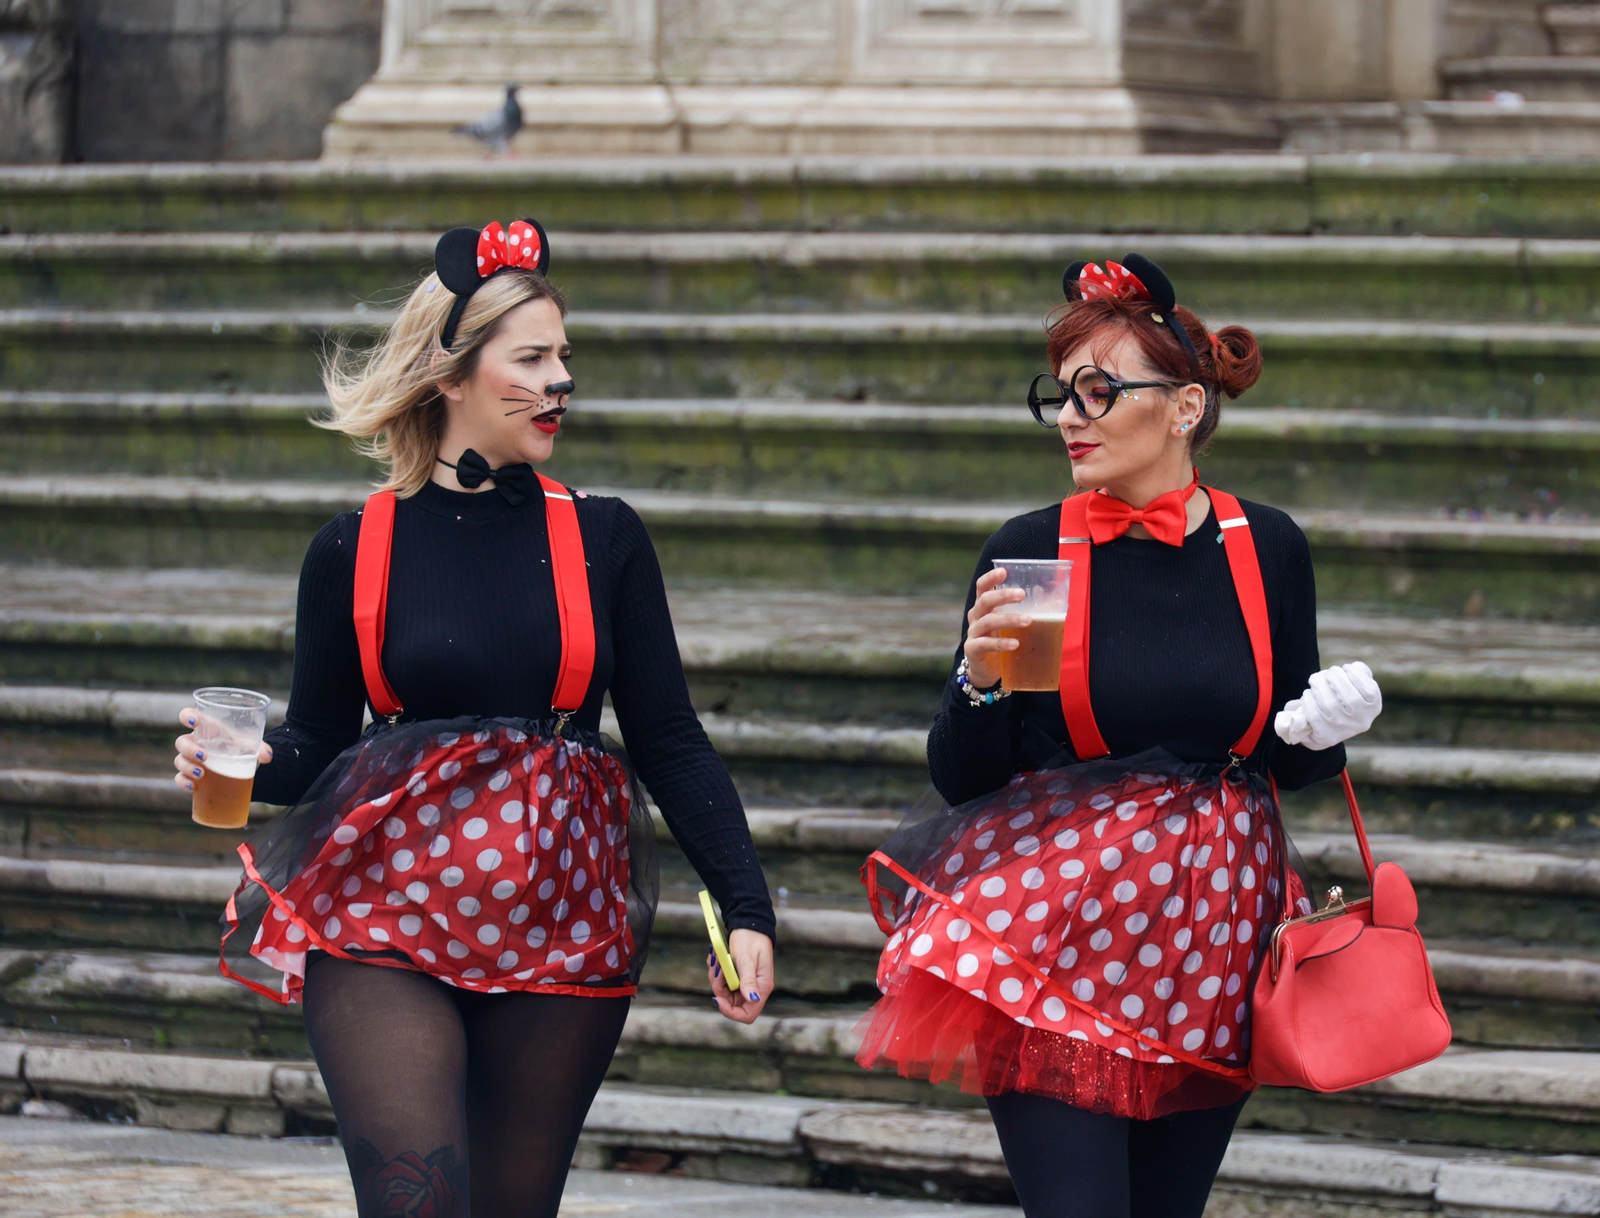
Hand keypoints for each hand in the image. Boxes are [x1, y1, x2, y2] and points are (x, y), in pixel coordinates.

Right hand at [172, 705, 272, 792]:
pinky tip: (193, 787)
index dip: (187, 716)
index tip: (193, 721)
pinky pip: (179, 778)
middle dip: (190, 749)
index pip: (190, 716)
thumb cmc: (240, 748)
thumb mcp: (250, 745)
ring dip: (187, 767)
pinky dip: (183, 782)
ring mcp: (190, 759)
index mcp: (208, 729)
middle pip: (182, 742)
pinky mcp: (190, 774)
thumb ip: (260, 748)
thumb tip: (268, 756)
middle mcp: (196, 742)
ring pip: (179, 760)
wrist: (240, 767)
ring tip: (201, 774)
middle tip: (204, 757)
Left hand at [708, 928, 772, 1023]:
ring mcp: (745, 984)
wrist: (748, 924)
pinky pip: (722, 983)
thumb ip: (749, 980)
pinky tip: (717, 958)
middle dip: (719, 989)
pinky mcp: (737, 978)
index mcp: (761, 987)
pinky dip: (716, 972)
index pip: (747, 1014)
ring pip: (724, 993)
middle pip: (731, 1004)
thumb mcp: (747, 959)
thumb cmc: (750, 939)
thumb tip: (752, 999)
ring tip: (716, 958)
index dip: (730, 1012)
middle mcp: (754, 989)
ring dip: (716, 977)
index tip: (717, 998)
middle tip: (717, 968)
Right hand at [962, 567, 1027, 689]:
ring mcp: (973, 633)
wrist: (987, 670)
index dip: (990, 578)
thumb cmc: (1001, 640)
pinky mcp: (973, 650)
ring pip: (988, 621)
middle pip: (985, 600)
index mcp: (984, 607)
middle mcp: (976, 617)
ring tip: (1028, 620)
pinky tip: (1015, 644)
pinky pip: (985, 644)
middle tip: (1022, 594)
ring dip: (1009, 619)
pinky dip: (1001, 643)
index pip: (982, 587)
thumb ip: (1027, 612)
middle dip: (1003, 595)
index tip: (1004, 571)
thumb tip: (1057, 603)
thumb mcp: (1011, 625)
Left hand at [1275, 662, 1381, 750]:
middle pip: (1349, 697)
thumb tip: (1356, 667)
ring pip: (1329, 704)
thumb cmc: (1341, 699)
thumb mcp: (1355, 686)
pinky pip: (1315, 714)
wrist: (1323, 729)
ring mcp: (1343, 729)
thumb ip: (1360, 673)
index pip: (1370, 691)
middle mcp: (1361, 721)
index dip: (1356, 675)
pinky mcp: (1326, 735)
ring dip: (1319, 686)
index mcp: (1373, 708)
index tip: (1345, 667)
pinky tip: (1308, 694)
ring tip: (1315, 680)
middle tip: (1327, 673)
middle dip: (1335, 678)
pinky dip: (1309, 700)